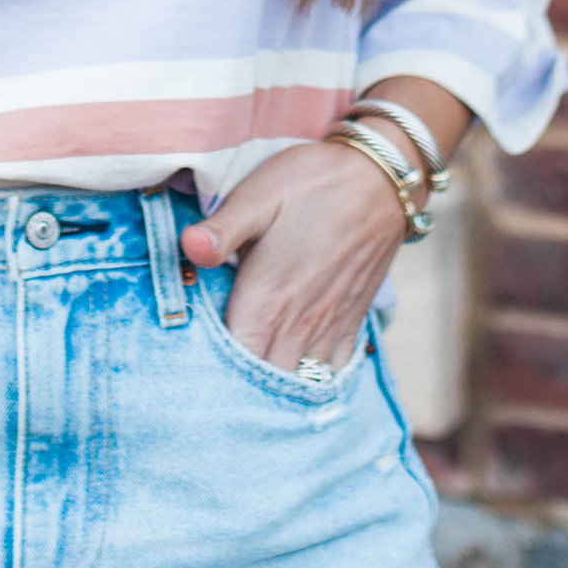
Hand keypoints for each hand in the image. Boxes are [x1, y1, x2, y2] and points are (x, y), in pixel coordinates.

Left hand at [181, 139, 404, 373]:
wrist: (378, 180)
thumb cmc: (310, 184)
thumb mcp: (258, 196)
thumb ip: (222, 230)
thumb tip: (188, 248)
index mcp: (267, 300)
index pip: (234, 364)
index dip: (213, 375)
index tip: (194, 371)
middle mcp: (299, 324)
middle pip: (265, 384)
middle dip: (240, 388)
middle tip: (215, 381)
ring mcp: (329, 327)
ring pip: (300, 384)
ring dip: (276, 388)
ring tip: (252, 384)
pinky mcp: (351, 322)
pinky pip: (332, 373)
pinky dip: (314, 382)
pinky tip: (296, 373)